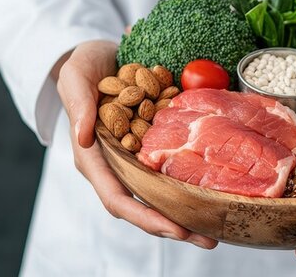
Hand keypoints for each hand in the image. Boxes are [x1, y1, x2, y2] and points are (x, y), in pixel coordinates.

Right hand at [55, 39, 217, 248]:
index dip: (145, 216)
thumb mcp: (76, 77)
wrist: (102, 54)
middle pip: (144, 206)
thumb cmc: (84, 67)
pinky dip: (192, 186)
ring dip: (188, 214)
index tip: (174, 229)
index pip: (117, 197)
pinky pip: (172, 172)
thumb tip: (83, 137)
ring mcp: (137, 158)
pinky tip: (218, 194)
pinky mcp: (153, 148)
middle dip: (174, 227)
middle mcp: (117, 165)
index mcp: (94, 158)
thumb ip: (78, 104)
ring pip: (162, 195)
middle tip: (209, 240)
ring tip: (219, 228)